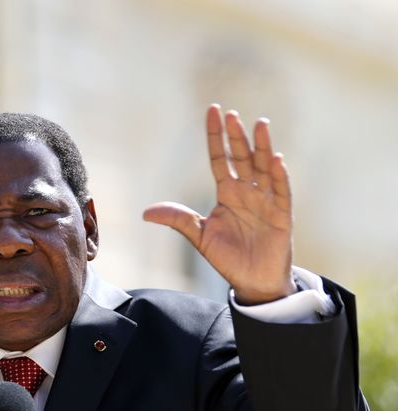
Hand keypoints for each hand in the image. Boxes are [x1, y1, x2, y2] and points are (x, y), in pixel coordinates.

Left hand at [143, 104, 295, 304]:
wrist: (253, 282)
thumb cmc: (228, 257)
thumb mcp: (199, 236)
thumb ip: (178, 220)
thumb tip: (146, 213)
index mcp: (227, 193)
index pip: (220, 158)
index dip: (216, 136)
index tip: (213, 111)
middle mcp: (247, 192)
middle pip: (242, 158)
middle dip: (236, 137)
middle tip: (231, 115)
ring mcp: (266, 201)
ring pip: (263, 168)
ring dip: (262, 147)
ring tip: (260, 125)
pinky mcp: (281, 215)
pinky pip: (281, 192)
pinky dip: (278, 176)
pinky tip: (275, 159)